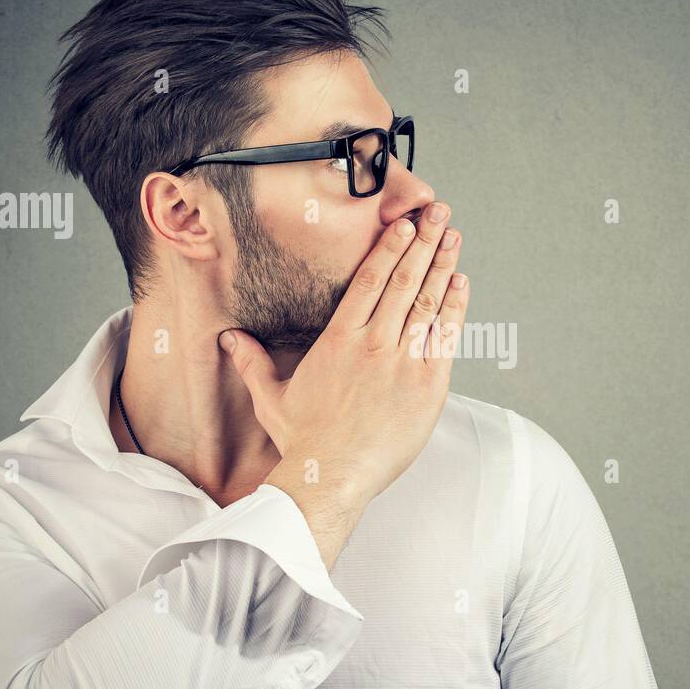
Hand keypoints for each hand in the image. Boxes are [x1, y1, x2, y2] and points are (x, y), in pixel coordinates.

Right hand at [219, 201, 468, 507]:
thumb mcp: (272, 398)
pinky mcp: (428, 386)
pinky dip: (455, 308)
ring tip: (453, 236)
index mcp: (339, 340)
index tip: (403, 223)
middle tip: (438, 212)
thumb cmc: (304, 440)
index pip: (368, 281)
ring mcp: (403, 364)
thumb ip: (253, 363)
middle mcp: (374, 344)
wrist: (332, 476)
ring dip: (442, 265)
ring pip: (426, 303)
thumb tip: (229, 340)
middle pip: (403, 281)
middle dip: (423, 242)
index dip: (388, 248)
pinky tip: (461, 283)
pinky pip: (445, 338)